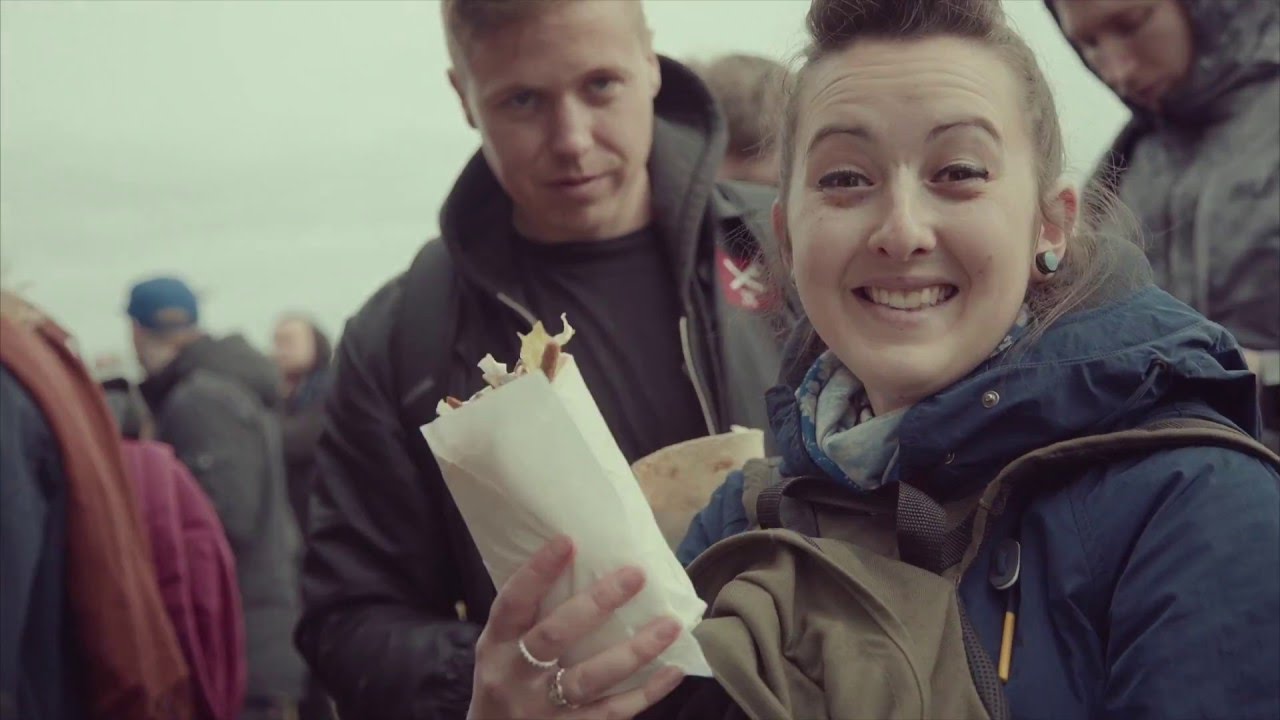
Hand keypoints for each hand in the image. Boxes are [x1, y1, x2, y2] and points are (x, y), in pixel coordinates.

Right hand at [468, 536, 685, 719]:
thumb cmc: (506, 679)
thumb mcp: (501, 648)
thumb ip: (531, 616)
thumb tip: (583, 565)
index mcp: (496, 645)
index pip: (513, 602)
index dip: (537, 571)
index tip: (569, 541)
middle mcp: (515, 676)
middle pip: (555, 636)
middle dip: (597, 603)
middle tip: (635, 575)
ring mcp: (543, 707)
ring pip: (590, 678)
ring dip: (634, 650)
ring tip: (670, 626)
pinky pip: (612, 712)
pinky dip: (646, 693)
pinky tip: (673, 671)